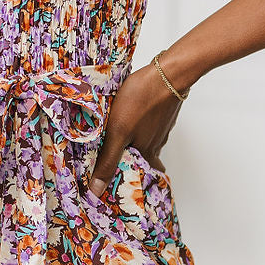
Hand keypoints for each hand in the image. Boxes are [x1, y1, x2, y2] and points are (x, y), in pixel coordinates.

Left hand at [87, 62, 185, 196]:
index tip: (130, 182)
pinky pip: (152, 122)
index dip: (136, 177)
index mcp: (148, 150)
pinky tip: (136, 116)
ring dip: (140, 141)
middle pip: (148, 157)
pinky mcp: (163, 109)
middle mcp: (158, 141)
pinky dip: (144, 124)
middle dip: (138, 160)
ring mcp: (162, 125)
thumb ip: (108, 160)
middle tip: (128, 162)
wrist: (168, 73)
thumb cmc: (141, 100)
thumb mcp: (118, 132)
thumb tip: (97, 190)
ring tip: (126, 140)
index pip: (144, 171)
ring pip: (150, 139)